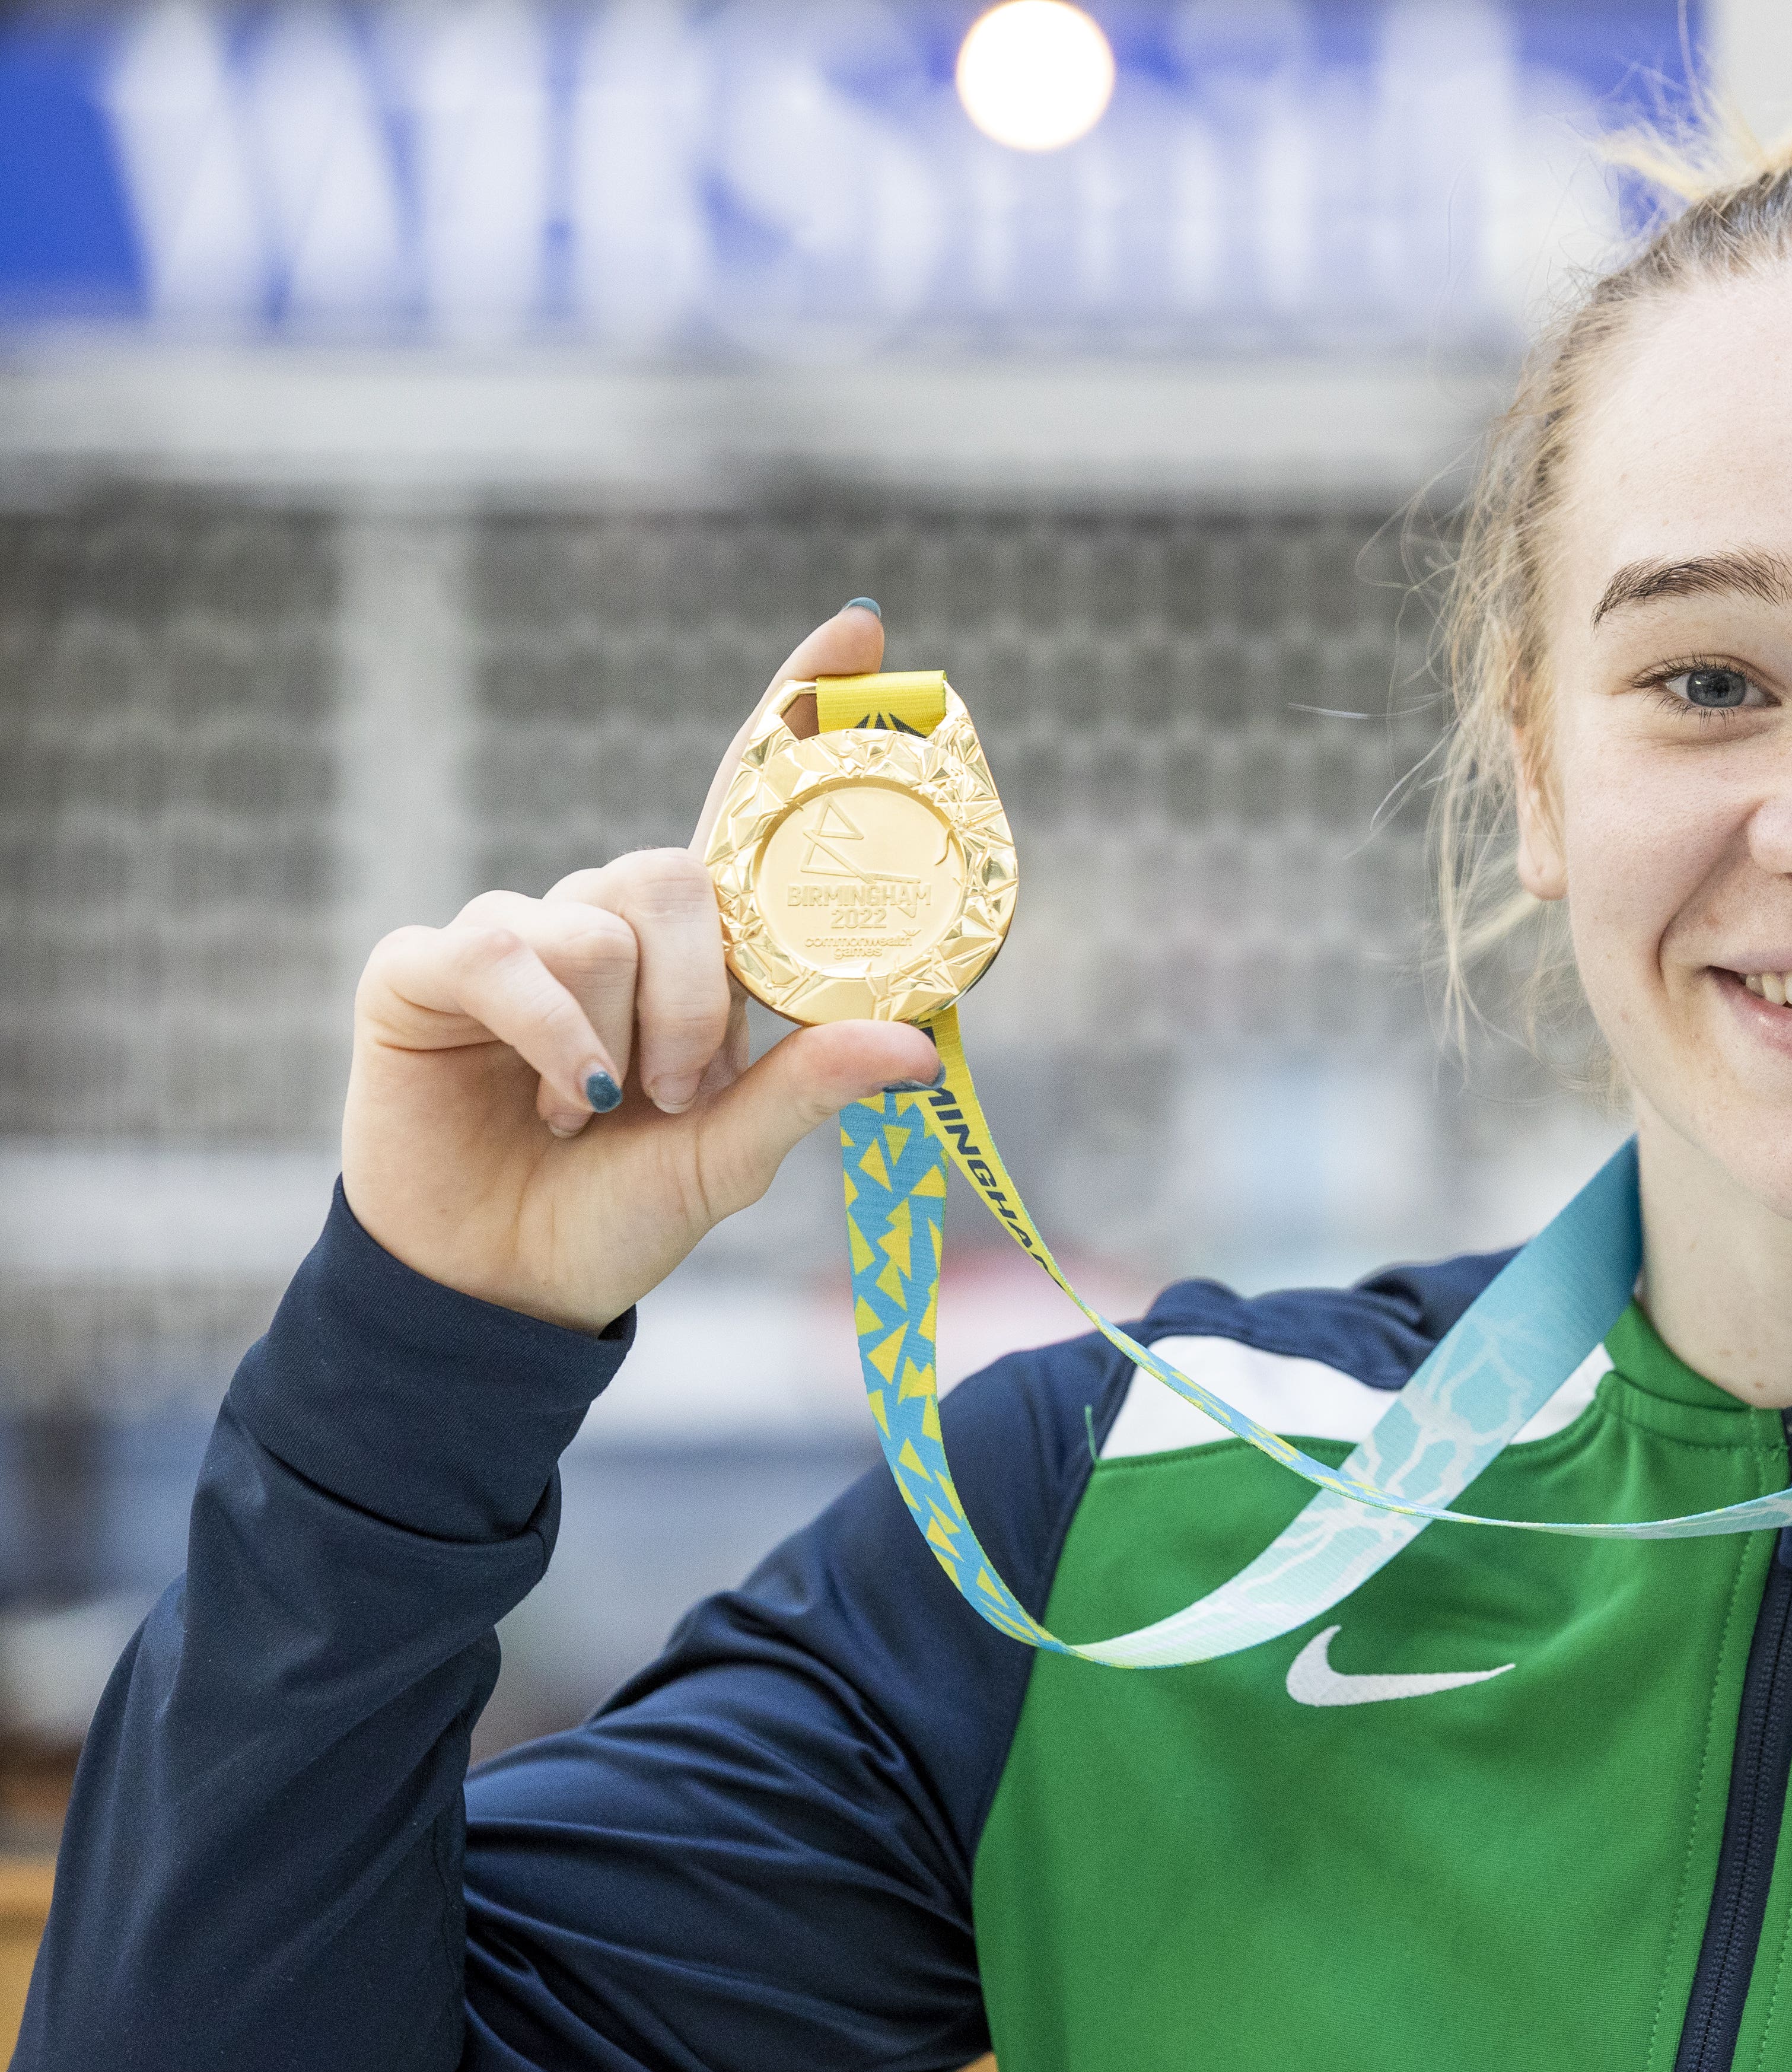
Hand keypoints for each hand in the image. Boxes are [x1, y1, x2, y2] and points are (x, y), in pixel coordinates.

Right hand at [340, 603, 939, 1331]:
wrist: (505, 1283)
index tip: (864, 625)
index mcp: (693, 946)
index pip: (747, 798)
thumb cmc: (620, 1208)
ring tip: (593, 1112)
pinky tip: (549, 1097)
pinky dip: (547, 1033)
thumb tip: (920, 1042)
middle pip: (677, 876)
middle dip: (699, 1001)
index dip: (797, 706)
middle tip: (677, 1097)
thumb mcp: (732, 1152)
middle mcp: (607, 916)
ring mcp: (515, 930)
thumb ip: (813, 1087)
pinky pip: (509, 954)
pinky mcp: (428, 964)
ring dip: (619, 1036)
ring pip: (601, 922)